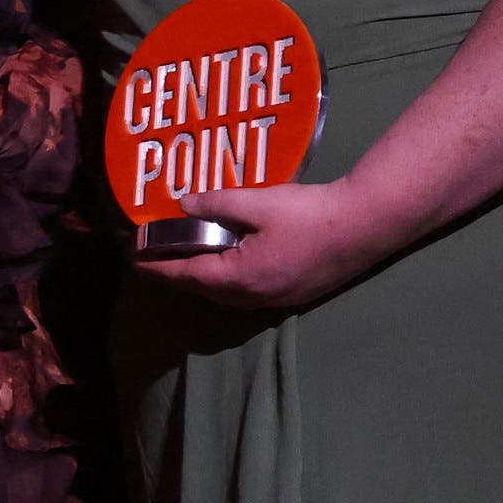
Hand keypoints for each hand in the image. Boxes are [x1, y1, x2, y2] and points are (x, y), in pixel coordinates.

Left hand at [137, 177, 403, 316]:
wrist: (367, 225)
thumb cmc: (311, 213)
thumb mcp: (257, 202)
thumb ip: (216, 204)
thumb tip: (183, 205)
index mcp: (240, 277)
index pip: (185, 276)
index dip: (158, 267)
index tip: (135, 259)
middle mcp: (254, 297)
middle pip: (203, 290)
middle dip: (177, 276)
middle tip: (155, 259)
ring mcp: (276, 300)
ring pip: (226, 296)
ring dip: (203, 281)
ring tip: (185, 262)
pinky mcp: (294, 295)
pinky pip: (248, 294)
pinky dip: (228, 282)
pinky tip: (229, 266)